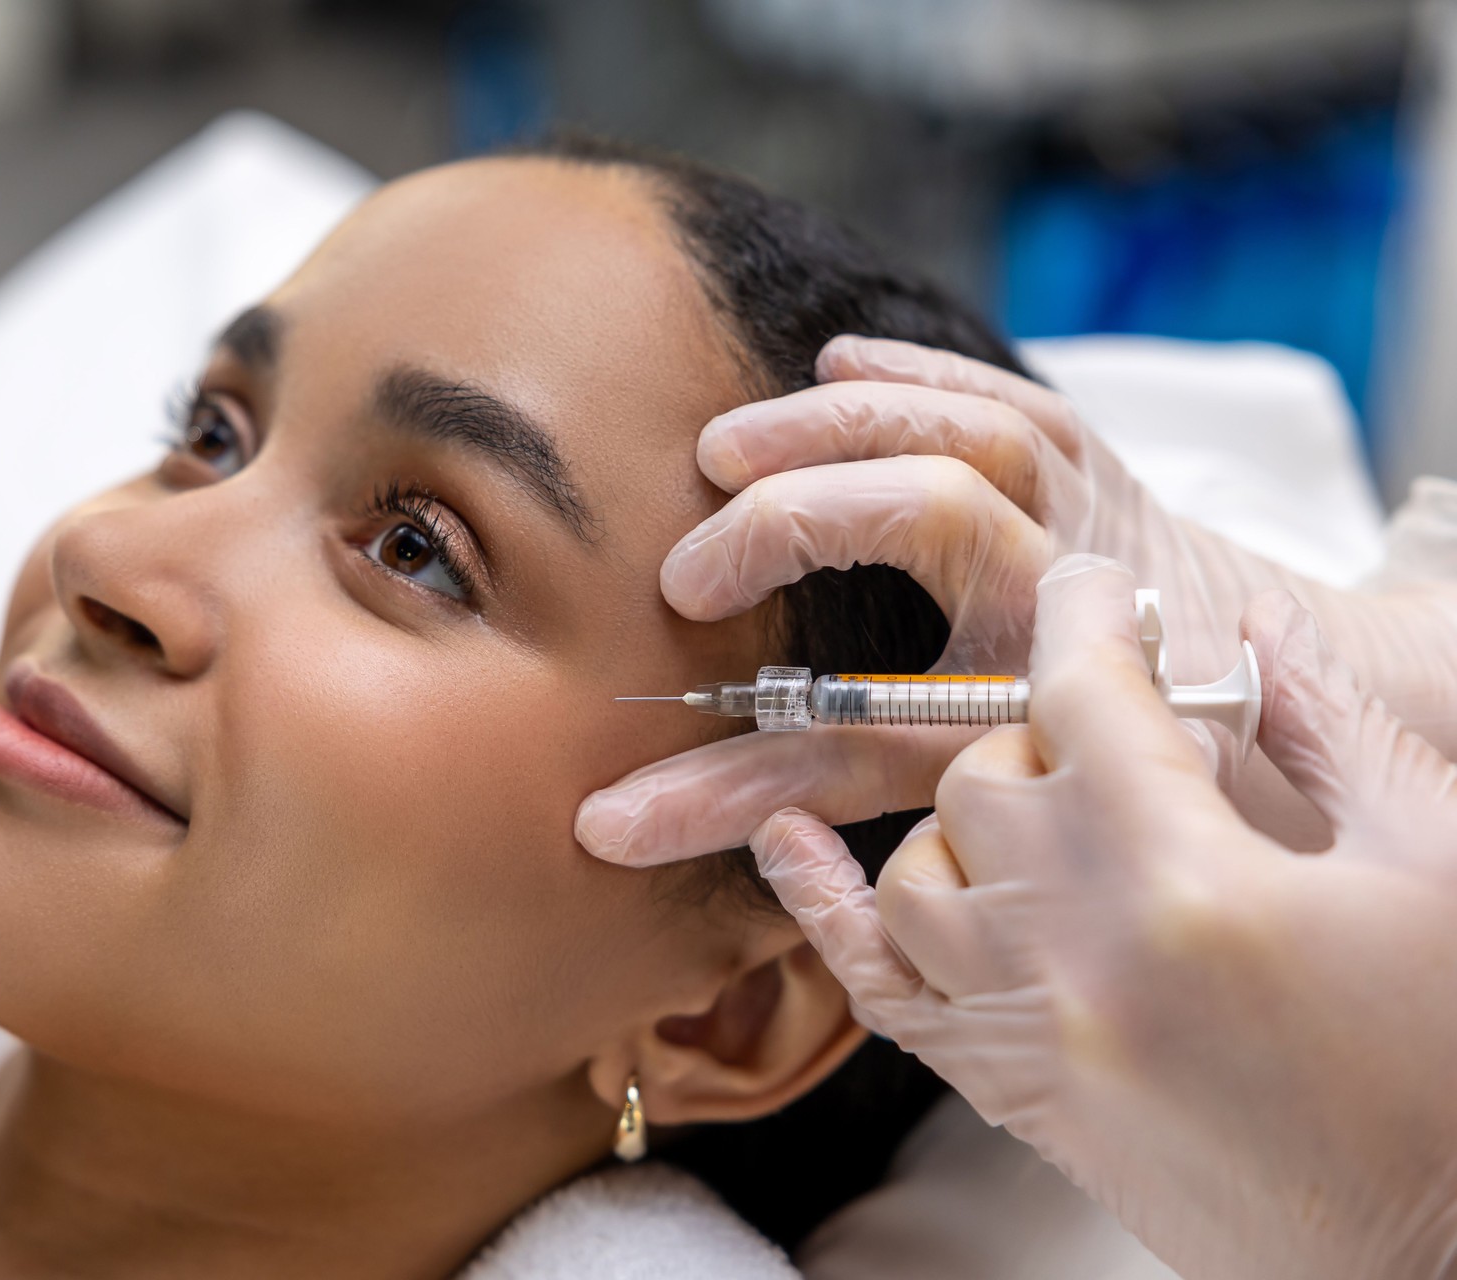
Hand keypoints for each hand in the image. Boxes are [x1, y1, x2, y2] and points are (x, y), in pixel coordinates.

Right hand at [578, 336, 1456, 866]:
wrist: (1234, 699)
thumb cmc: (1061, 760)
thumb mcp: (926, 789)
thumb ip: (778, 799)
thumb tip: (612, 823)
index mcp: (1045, 672)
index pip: (895, 640)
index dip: (779, 638)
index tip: (680, 611)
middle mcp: (1076, 573)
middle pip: (945, 499)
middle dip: (804, 511)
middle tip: (689, 558)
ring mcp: (1090, 500)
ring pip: (974, 426)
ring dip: (843, 423)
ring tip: (728, 448)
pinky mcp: (1086, 454)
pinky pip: (999, 391)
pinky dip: (917, 369)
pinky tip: (837, 360)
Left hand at [754, 555, 1456, 1279]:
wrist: (1429, 1258)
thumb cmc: (1453, 1068)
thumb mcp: (1436, 863)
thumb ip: (1331, 726)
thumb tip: (1253, 622)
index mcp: (1188, 881)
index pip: (1081, 696)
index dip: (1082, 618)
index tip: (1092, 590)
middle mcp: (1076, 950)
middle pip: (985, 778)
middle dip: (1050, 733)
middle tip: (1126, 737)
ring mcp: (1027, 1030)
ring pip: (916, 869)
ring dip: (973, 820)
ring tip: (1058, 816)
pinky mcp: (1011, 1093)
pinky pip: (877, 990)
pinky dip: (822, 910)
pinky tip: (787, 842)